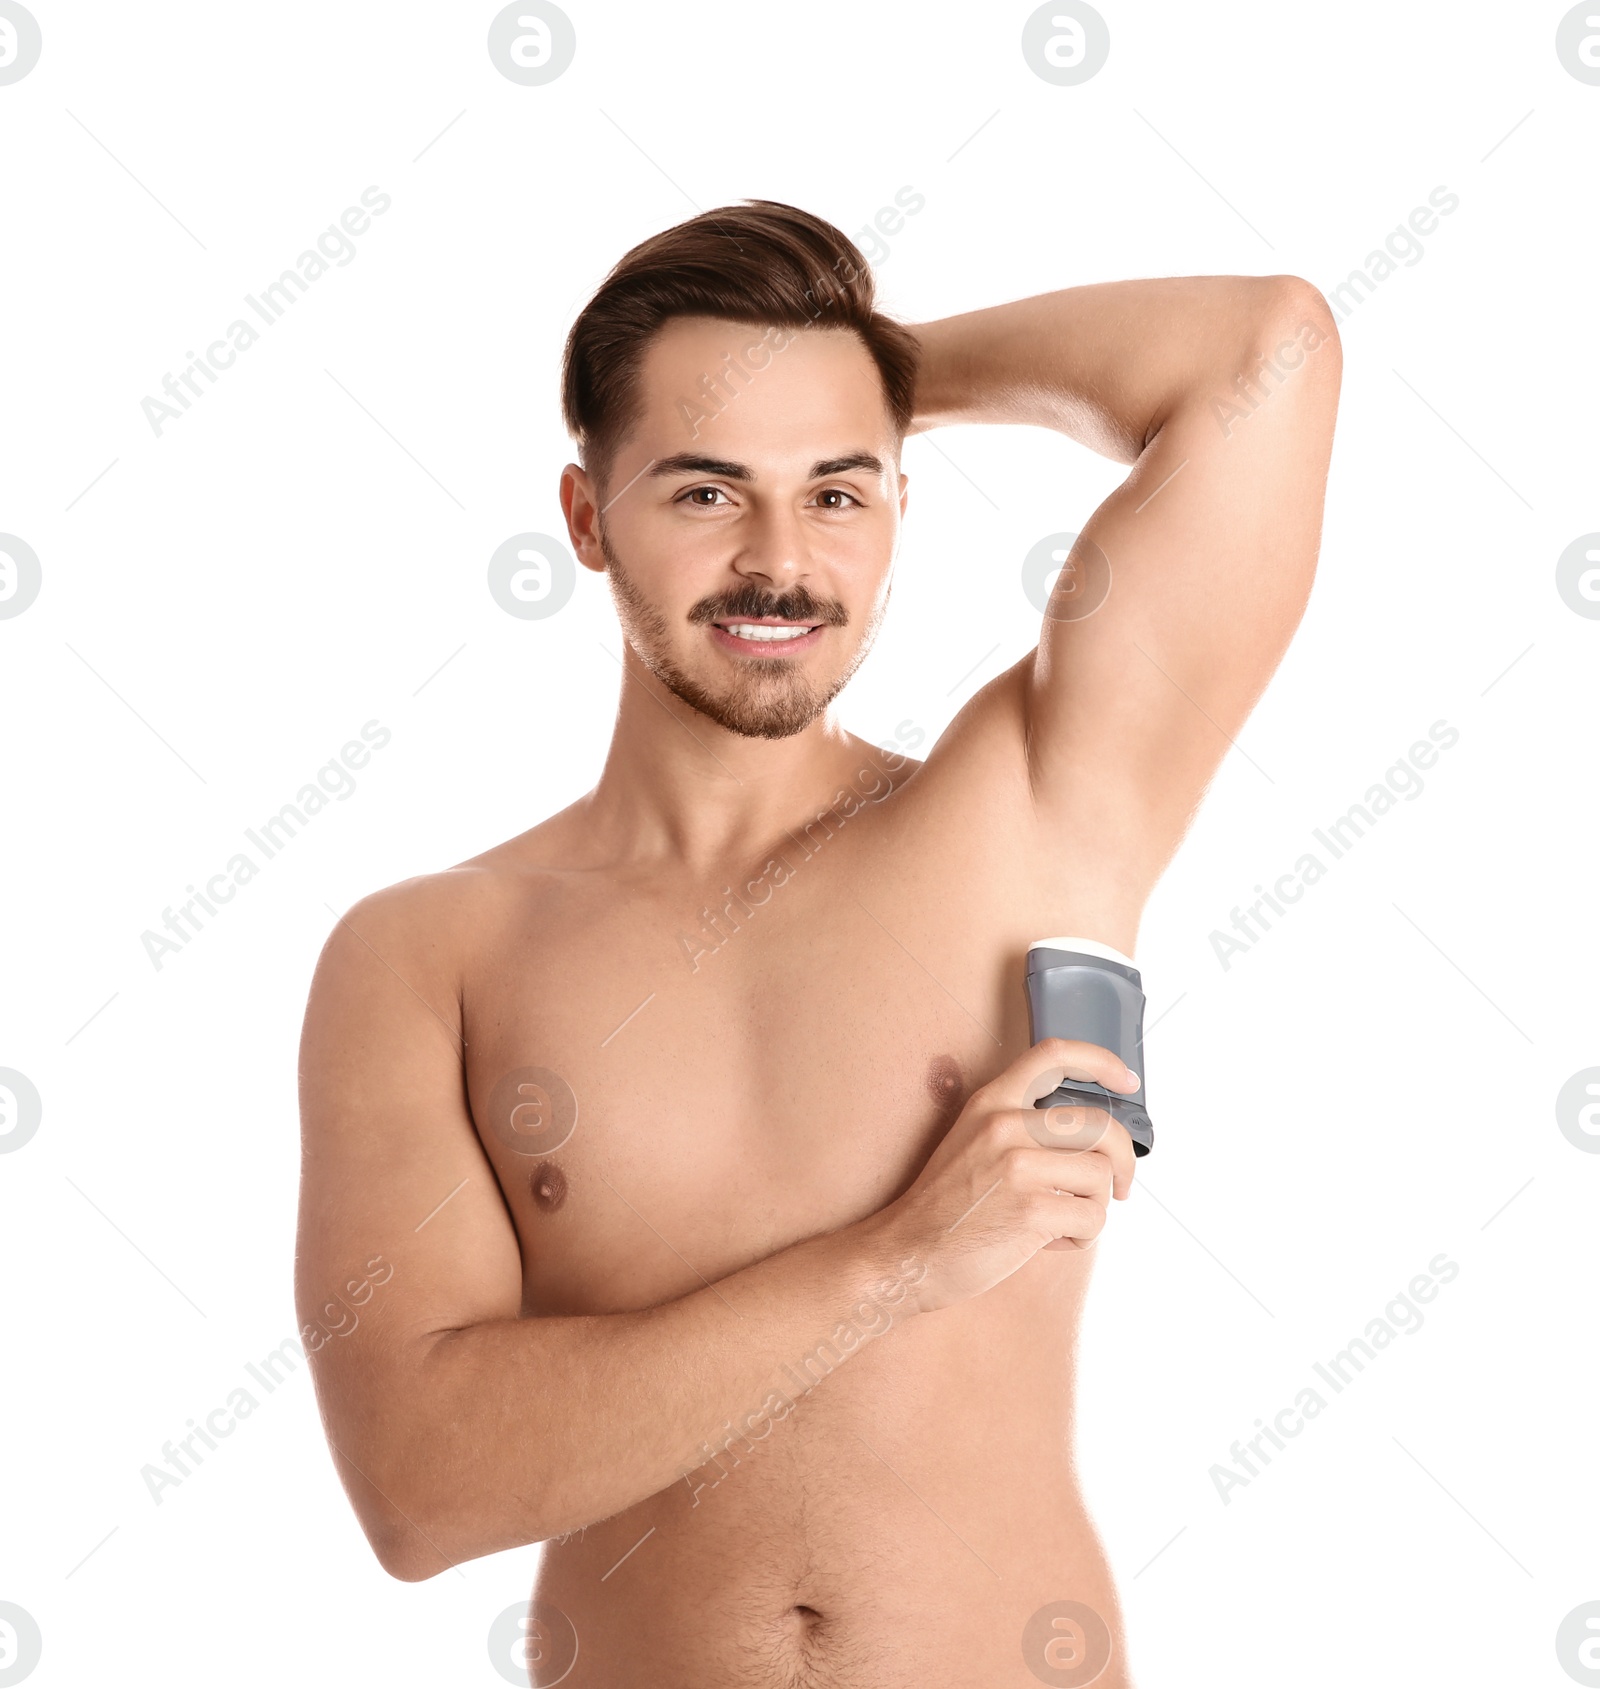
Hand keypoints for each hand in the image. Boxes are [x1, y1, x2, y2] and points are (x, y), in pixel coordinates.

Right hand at [870, 1038, 1139, 1314]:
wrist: (907, 1253)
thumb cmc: (948, 1205)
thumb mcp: (974, 1142)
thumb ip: (1022, 1128)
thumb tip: (1093, 1140)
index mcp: (991, 1101)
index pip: (1054, 1055)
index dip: (1101, 1062)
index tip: (1127, 1081)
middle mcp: (1004, 1124)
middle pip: (1100, 1125)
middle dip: (1124, 1161)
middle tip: (1121, 1186)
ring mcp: (1017, 1166)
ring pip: (1101, 1177)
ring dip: (1094, 1207)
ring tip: (1062, 1221)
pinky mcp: (1030, 1210)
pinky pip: (1092, 1220)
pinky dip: (1080, 1238)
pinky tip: (1048, 1241)